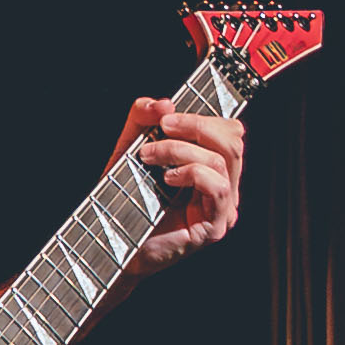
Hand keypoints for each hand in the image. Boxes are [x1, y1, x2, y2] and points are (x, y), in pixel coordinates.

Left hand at [109, 98, 244, 276]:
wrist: (111, 242)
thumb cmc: (125, 200)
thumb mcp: (130, 148)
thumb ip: (143, 119)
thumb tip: (164, 103)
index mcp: (212, 169)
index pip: (229, 132)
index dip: (205, 115)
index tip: (170, 113)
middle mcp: (224, 188)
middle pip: (233, 140)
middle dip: (196, 125)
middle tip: (162, 127)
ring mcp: (223, 209)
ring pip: (221, 160)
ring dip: (181, 150)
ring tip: (150, 156)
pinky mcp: (215, 227)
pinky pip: (217, 187)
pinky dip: (191, 173)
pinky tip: (167, 179)